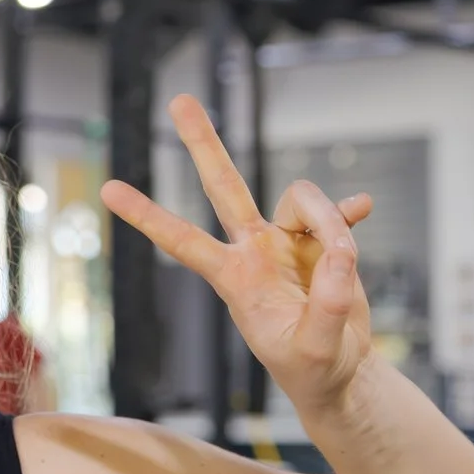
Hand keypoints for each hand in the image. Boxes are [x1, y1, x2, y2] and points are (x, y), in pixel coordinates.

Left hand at [101, 95, 375, 417]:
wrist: (338, 374)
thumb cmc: (313, 368)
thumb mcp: (317, 349)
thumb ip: (328, 306)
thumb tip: (341, 253)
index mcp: (235, 278)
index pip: (183, 242)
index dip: (148, 216)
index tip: (108, 190)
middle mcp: (254, 250)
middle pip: (224, 185)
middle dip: (203, 143)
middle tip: (178, 99)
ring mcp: (287, 242)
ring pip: (302, 198)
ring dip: (330, 221)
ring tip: (348, 263)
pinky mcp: (323, 243)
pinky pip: (336, 214)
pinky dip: (348, 212)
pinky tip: (364, 207)